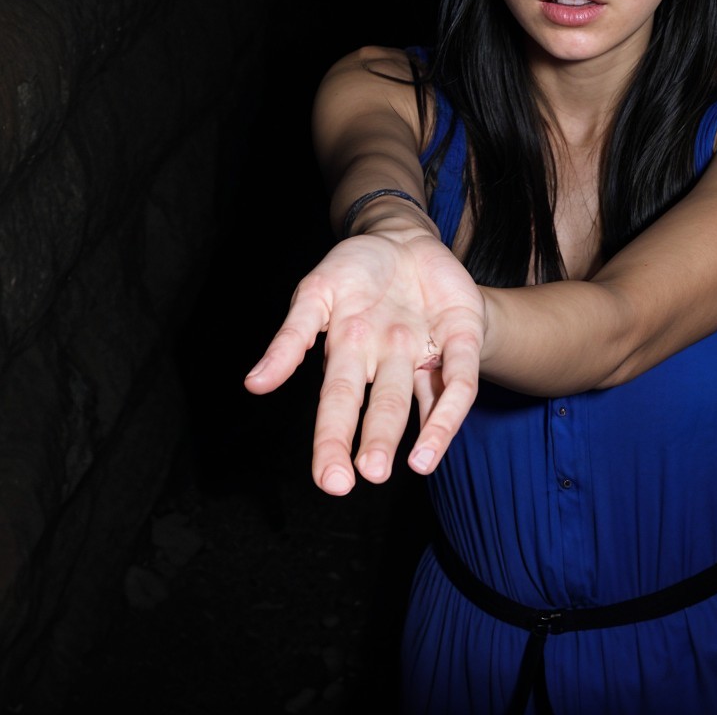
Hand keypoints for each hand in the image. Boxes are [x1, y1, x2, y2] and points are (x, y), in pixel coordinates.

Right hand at [244, 229, 484, 494]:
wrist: (402, 236)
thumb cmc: (353, 269)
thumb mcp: (315, 292)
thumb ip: (292, 336)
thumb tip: (255, 384)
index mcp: (349, 353)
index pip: (337, 405)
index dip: (333, 442)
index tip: (329, 480)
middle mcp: (387, 361)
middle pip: (381, 407)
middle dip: (375, 441)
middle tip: (371, 473)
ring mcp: (424, 350)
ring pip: (418, 396)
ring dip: (422, 432)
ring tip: (413, 466)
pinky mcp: (460, 335)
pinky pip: (460, 375)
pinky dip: (452, 405)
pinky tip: (444, 432)